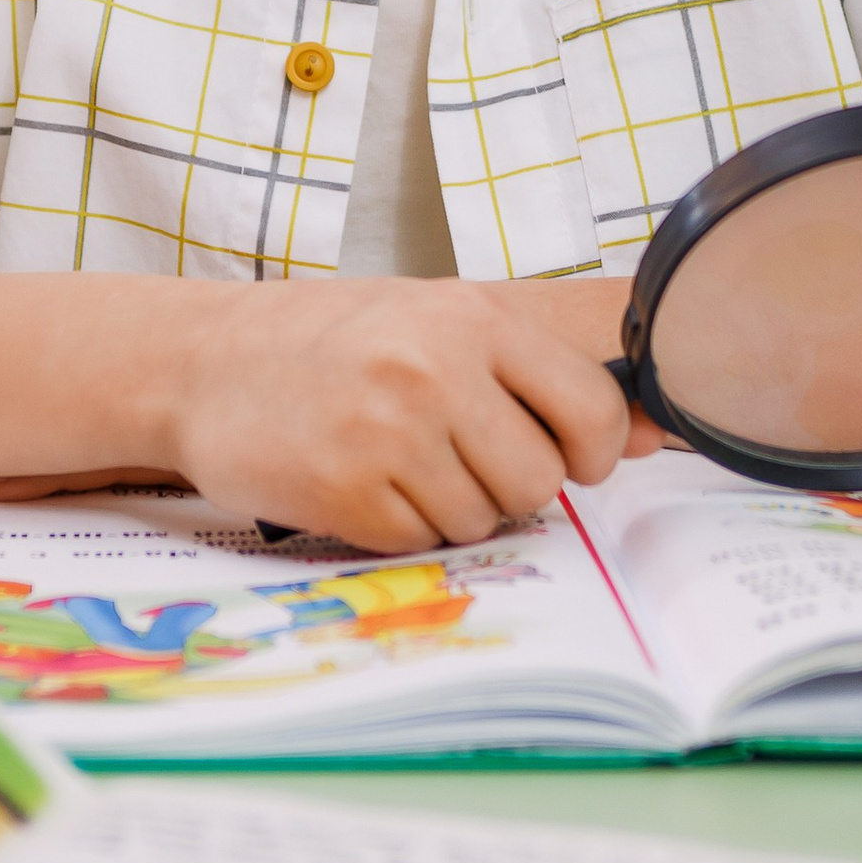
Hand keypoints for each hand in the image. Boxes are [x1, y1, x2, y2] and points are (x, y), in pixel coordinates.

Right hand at [155, 276, 635, 550]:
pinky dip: (397, 527)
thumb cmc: (331, 339)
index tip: (567, 455)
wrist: (203, 361)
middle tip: (457, 455)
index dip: (593, 450)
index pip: (592, 409)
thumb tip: (657, 432)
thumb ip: (532, 370)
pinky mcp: (343, 492)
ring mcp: (387, 433)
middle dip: (509, 485)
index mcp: (470, 318)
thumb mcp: (433, 319)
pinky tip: (360, 480)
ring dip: (449, 507)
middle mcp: (434, 370)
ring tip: (397, 458)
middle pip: (538, 480)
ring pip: (480, 520)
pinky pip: (419, 544)